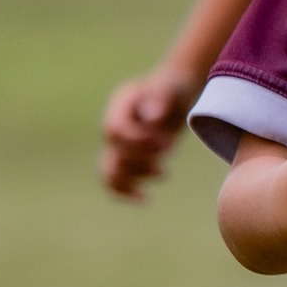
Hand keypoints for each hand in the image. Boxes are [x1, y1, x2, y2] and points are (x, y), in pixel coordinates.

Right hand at [101, 64, 200, 198]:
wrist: (175, 92)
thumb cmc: (173, 87)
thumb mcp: (170, 89)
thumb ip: (160, 99)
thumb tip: (153, 117)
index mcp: (119, 107)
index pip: (115, 131)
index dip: (138, 142)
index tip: (167, 142)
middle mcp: (114, 126)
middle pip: (112, 152)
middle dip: (140, 159)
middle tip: (169, 150)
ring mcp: (120, 143)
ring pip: (111, 170)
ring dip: (136, 177)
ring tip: (163, 173)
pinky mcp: (130, 157)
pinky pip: (119, 179)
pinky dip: (128, 191)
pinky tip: (145, 199)